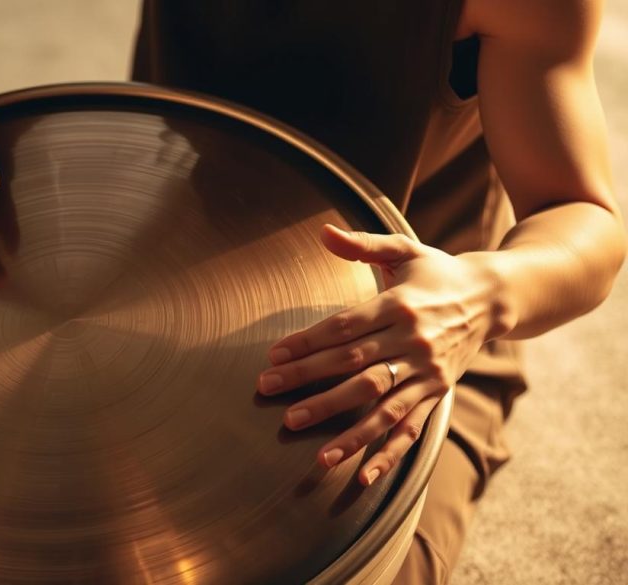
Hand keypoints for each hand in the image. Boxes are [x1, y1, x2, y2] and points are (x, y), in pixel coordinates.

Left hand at [257, 224, 508, 485]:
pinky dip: (387, 453)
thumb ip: (363, 244)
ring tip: (309, 444)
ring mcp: (427, 372)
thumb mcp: (404, 250)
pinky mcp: (437, 394)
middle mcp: (414, 341)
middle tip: (268, 393)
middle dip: (309, 382)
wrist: (494, 297)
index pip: (345, 328)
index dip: (308, 342)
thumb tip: (322, 231)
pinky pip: (410, 429)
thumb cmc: (438, 272)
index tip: (272, 356)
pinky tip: (361, 476)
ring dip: (344, 428)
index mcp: (400, 305)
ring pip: (380, 405)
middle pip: (355, 367)